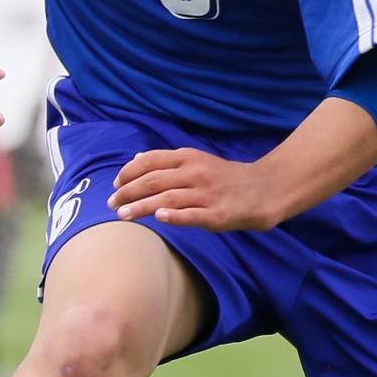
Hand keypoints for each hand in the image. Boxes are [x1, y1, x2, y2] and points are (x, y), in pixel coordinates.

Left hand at [109, 148, 284, 231]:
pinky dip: (174, 216)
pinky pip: (192, 215)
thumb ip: (168, 162)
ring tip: (122, 215)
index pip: (150, 161)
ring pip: (166, 198)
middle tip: (111, 203)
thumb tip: (136, 159)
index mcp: (189, 158)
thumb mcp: (198, 161)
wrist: (265, 189)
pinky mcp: (217, 214)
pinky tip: (160, 219)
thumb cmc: (227, 178)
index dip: (128, 173)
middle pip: (152, 181)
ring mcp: (206, 194)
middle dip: (127, 192)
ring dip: (140, 207)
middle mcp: (195, 173)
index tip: (115, 184)